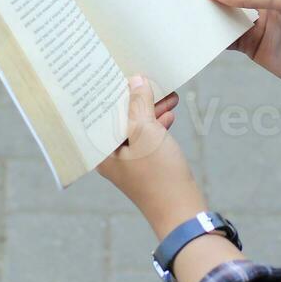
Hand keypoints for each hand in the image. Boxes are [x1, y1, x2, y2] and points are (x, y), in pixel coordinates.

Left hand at [97, 77, 206, 237]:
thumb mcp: (147, 132)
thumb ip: (139, 104)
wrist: (182, 211)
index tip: (118, 70)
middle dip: (134, 98)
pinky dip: (156, 124)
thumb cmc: (159, 174)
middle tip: (147, 78)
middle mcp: (109, 154)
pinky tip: (169, 113)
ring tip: (167, 93)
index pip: (98, 111)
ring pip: (135, 126)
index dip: (109, 90)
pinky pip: (146, 137)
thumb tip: (135, 81)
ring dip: (149, 109)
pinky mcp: (144, 164)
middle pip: (118, 117)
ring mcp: (127, 161)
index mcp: (99, 149)